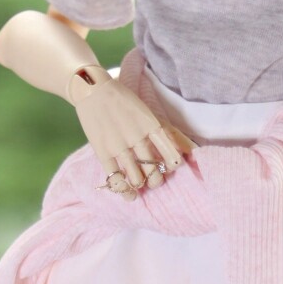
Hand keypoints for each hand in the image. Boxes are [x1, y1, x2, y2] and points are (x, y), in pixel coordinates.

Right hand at [70, 70, 196, 200]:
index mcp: (151, 125)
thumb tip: (190, 148)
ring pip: (136, 178)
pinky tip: (129, 194)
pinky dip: (124, 190)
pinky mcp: (103, 152)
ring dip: (141, 185)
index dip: (173, 164)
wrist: (93, 89)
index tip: (172, 167)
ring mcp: (119, 146)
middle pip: (153, 170)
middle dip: (156, 180)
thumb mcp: (146, 110)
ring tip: (140, 186)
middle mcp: (137, 137)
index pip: (170, 152)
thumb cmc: (123, 99)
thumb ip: (164, 130)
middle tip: (154, 180)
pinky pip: (115, 178)